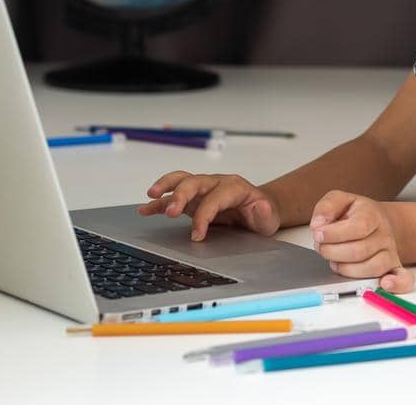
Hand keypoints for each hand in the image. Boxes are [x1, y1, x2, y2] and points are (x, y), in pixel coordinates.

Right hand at [138, 172, 281, 240]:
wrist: (261, 210)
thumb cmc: (263, 213)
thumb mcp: (269, 216)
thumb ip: (264, 212)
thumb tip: (260, 206)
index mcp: (234, 187)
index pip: (215, 198)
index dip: (204, 216)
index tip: (197, 235)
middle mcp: (216, 183)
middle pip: (194, 182)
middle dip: (181, 196)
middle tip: (170, 212)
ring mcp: (203, 190)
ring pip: (181, 181)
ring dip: (166, 188)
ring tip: (150, 196)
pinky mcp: (194, 199)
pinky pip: (173, 196)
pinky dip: (159, 201)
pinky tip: (145, 208)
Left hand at [310, 190, 415, 291]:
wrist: (379, 221)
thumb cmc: (357, 214)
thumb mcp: (340, 200)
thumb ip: (327, 207)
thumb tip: (318, 224)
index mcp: (372, 215)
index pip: (358, 227)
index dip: (334, 234)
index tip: (318, 234)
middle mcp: (384, 235)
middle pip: (360, 251)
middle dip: (333, 253)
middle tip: (322, 248)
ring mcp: (390, 253)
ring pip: (373, 267)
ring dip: (347, 269)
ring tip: (336, 262)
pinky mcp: (394, 268)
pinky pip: (403, 279)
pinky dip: (396, 284)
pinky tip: (385, 284)